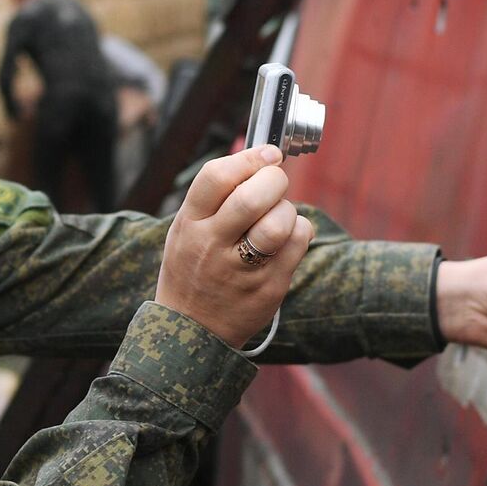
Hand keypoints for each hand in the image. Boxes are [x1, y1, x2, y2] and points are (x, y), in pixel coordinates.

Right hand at [156, 146, 314, 345]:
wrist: (192, 331)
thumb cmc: (194, 269)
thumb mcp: (185, 230)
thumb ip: (214, 198)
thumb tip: (259, 157)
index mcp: (189, 225)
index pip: (217, 177)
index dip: (249, 159)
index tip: (268, 154)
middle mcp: (212, 246)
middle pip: (252, 197)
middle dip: (274, 180)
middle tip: (276, 183)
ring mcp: (241, 270)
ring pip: (279, 222)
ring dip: (287, 210)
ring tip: (280, 216)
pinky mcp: (269, 288)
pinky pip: (298, 243)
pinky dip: (300, 231)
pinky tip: (288, 237)